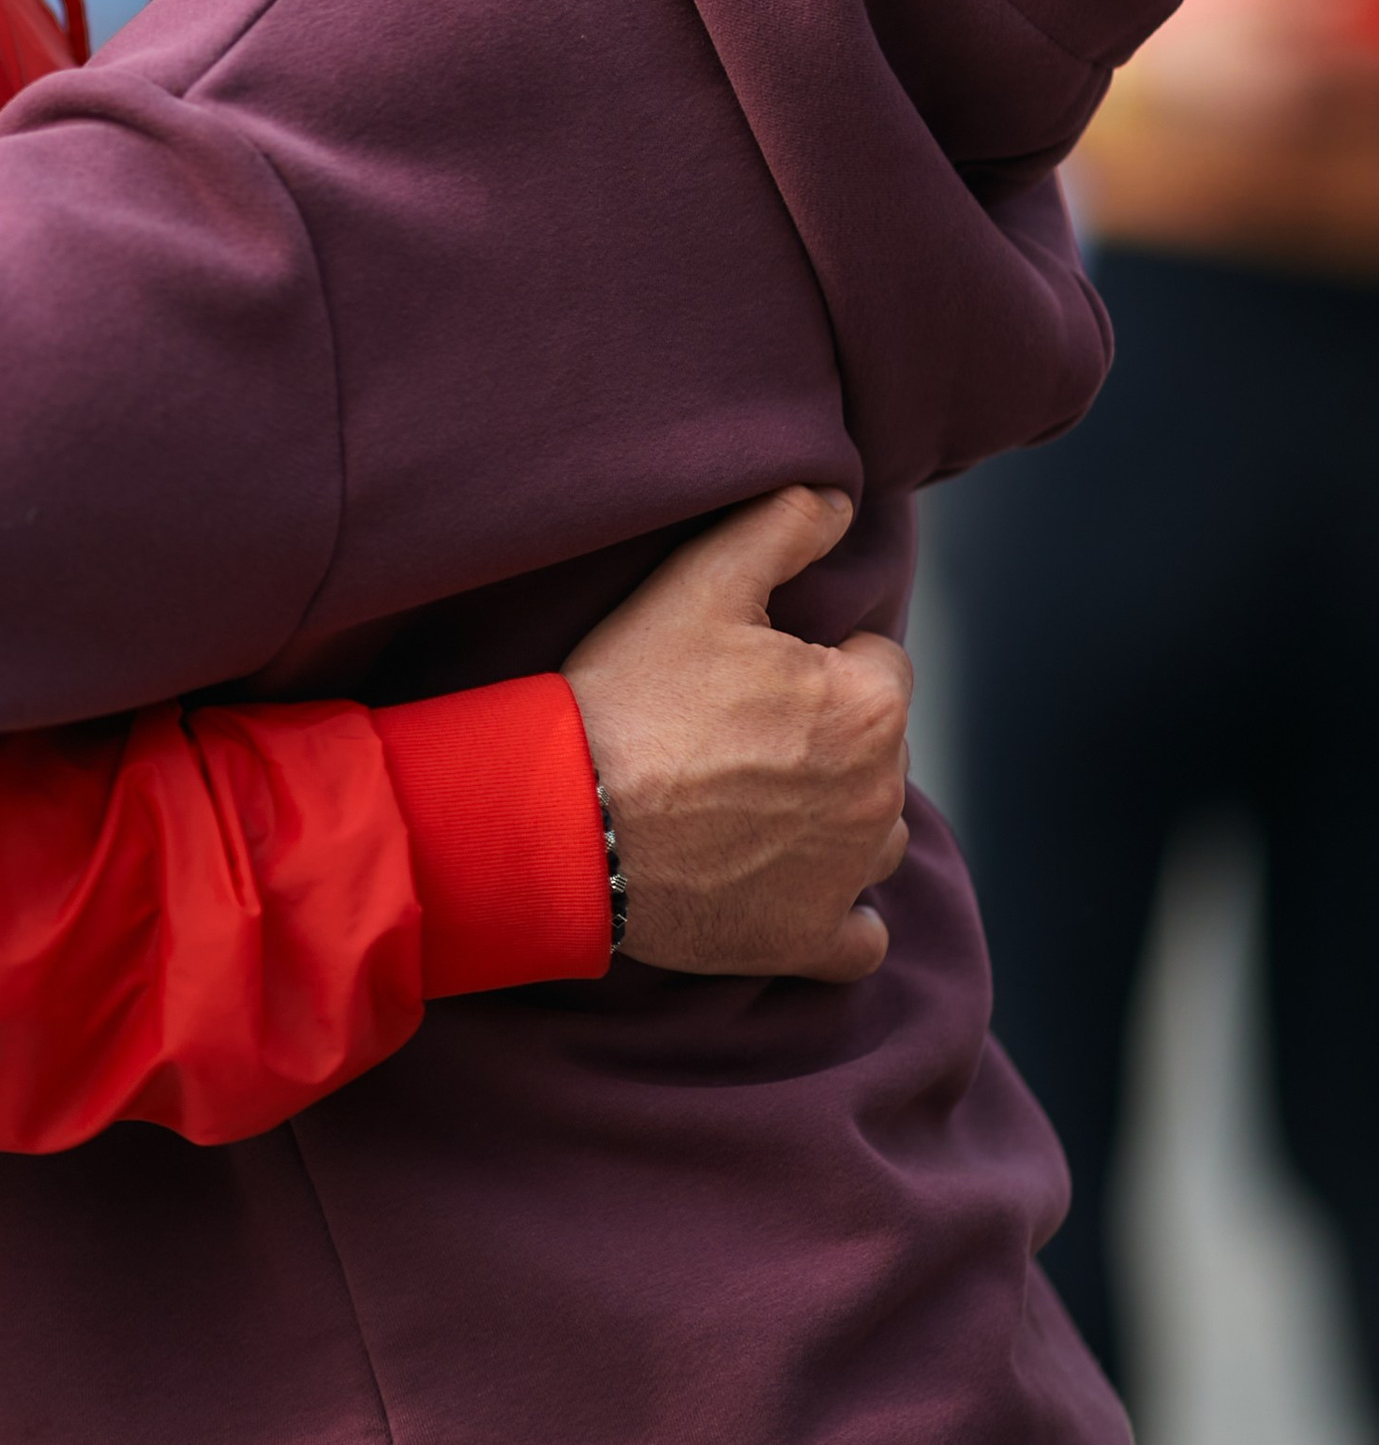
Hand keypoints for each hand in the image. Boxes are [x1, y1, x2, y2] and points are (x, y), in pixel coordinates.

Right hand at [563, 487, 909, 987]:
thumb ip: (782, 526)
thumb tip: (838, 502)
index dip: (815, 662)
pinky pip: (858, 936)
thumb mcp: (698, 584)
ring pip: (874, 836)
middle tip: (735, 736)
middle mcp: (881, 796)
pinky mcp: (807, 942)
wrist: (564, 820)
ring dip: (835, 821)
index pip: (877, 665)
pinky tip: (784, 886)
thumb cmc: (630, 697)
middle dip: (827, 739)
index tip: (751, 674)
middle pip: (877, 751)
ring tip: (749, 805)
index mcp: (870, 706)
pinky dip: (835, 915)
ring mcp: (847, 877)